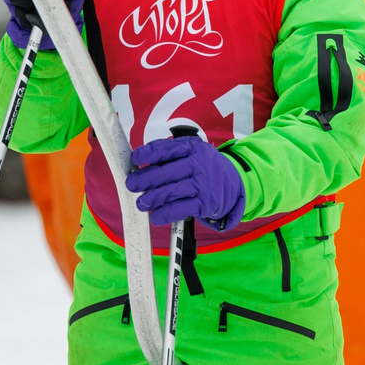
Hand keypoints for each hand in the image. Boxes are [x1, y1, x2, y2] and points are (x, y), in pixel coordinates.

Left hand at [125, 131, 244, 229]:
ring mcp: (203, 184)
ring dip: (152, 198)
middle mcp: (198, 165)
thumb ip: (168, 154)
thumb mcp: (190, 152)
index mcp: (192, 148)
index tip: (135, 159)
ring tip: (141, 203)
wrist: (233, 181)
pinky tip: (156, 216)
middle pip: (167, 172)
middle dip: (146, 179)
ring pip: (172, 191)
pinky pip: (181, 209)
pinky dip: (166, 214)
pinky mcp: (205, 203)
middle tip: (132, 184)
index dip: (149, 154)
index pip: (167, 149)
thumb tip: (139, 160)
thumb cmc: (202, 166)